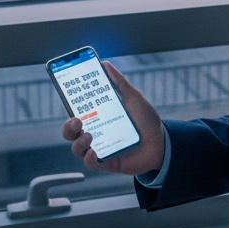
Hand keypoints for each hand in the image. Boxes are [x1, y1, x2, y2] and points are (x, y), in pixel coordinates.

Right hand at [61, 61, 166, 175]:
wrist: (162, 143)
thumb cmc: (146, 120)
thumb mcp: (134, 98)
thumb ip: (120, 83)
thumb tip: (105, 64)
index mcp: (98, 115)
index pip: (77, 109)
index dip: (68, 103)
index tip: (66, 93)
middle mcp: (95, 131)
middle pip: (70, 131)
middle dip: (68, 126)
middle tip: (76, 120)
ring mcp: (99, 147)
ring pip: (77, 148)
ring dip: (78, 142)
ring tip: (89, 135)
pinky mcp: (106, 162)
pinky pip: (91, 163)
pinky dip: (89, 158)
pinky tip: (95, 152)